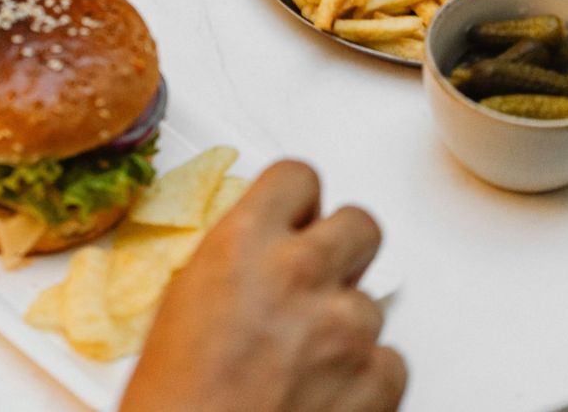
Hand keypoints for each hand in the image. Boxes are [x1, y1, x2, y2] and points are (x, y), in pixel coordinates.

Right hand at [120, 160, 404, 411]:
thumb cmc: (175, 399)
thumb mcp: (185, 298)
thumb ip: (236, 258)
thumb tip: (262, 249)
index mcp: (244, 241)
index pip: (299, 177)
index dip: (298, 199)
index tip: (295, 215)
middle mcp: (300, 271)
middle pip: (360, 223)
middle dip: (341, 246)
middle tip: (318, 274)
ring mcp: (344, 327)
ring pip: (374, 298)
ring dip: (346, 320)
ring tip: (306, 354)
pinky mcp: (376, 383)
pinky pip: (392, 359)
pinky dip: (368, 375)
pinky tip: (328, 389)